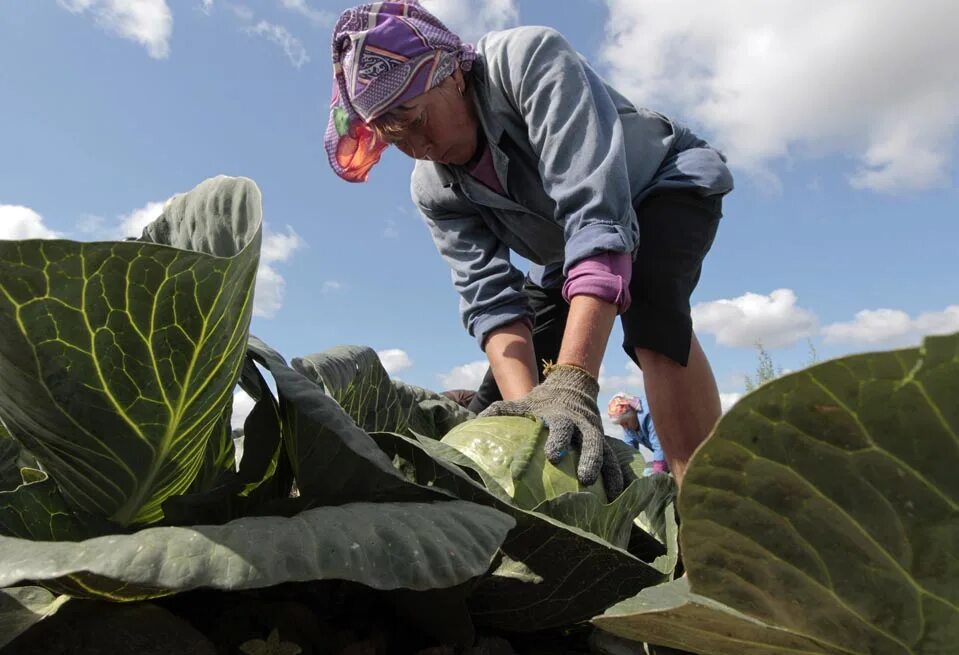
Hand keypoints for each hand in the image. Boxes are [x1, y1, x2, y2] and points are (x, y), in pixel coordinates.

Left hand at [478, 363, 623, 496]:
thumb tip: (474, 423)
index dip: (558, 440)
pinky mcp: (604, 444)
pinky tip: (619, 497)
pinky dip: (619, 478)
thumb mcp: (521, 403)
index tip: (554, 456)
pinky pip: (614, 462)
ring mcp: (595, 434)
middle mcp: (582, 425)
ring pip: (607, 453)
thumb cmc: (540, 402)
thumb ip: (500, 411)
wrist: (570, 386)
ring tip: (611, 494)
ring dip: (610, 472)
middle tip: (586, 479)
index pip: (561, 428)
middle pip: (592, 441)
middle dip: (590, 459)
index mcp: (561, 416)